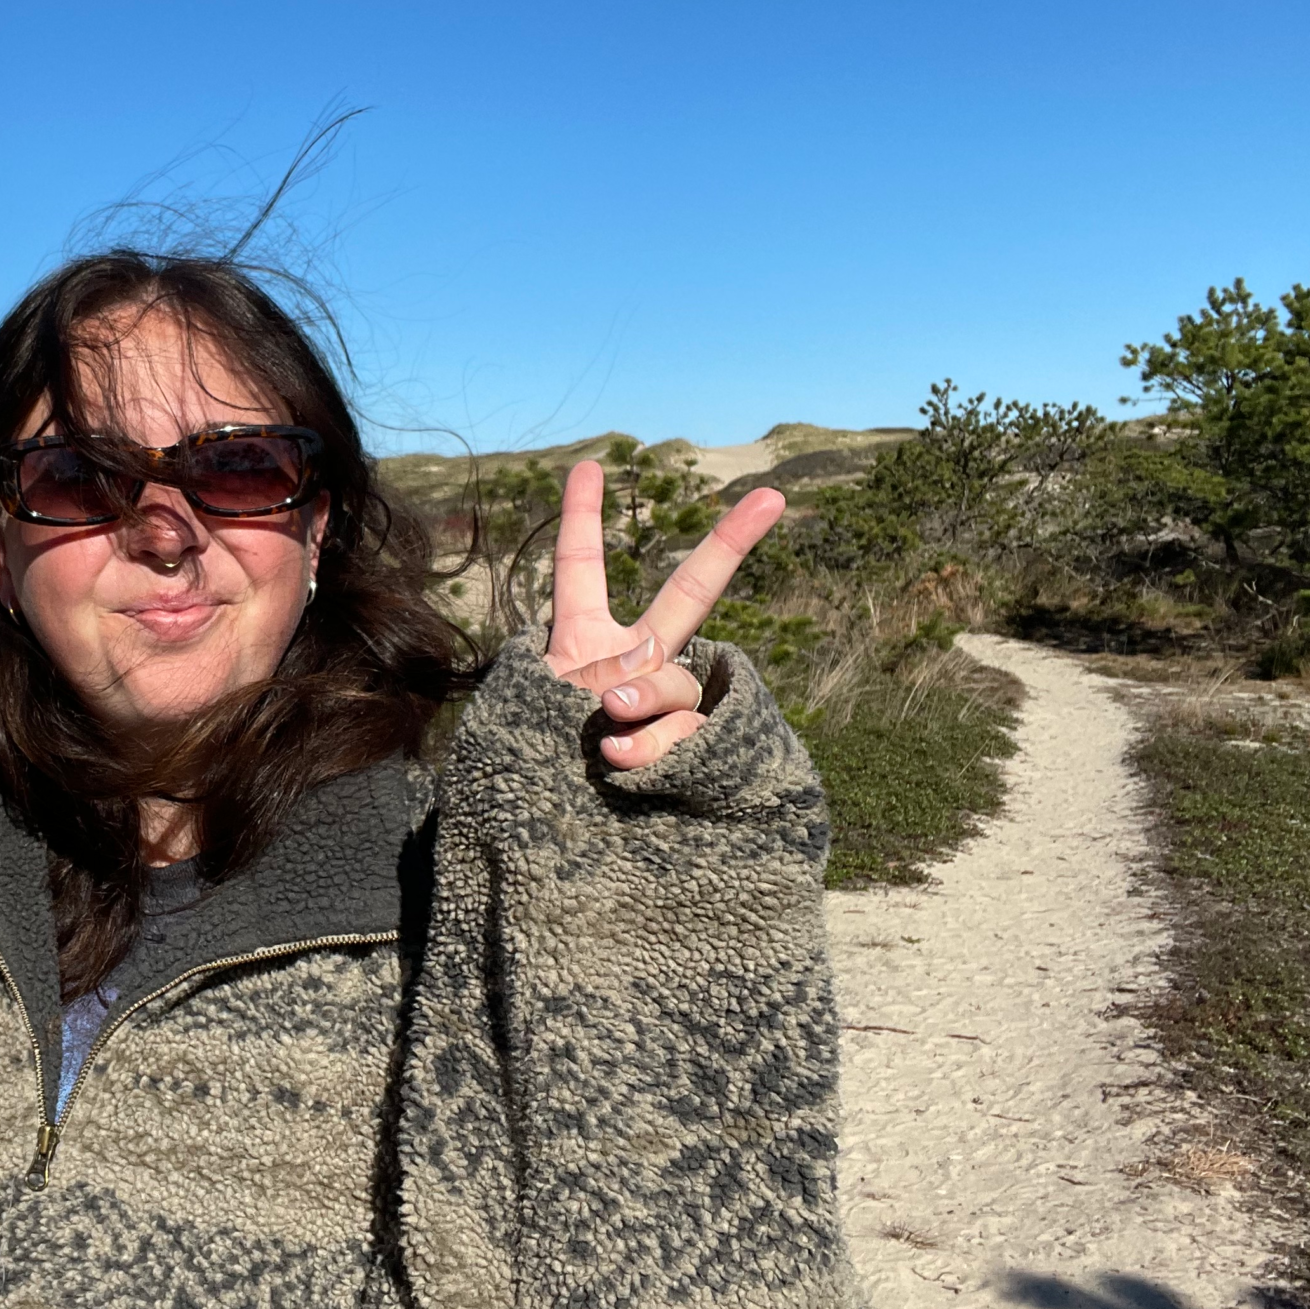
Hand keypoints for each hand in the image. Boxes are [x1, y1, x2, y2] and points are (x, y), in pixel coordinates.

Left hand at [543, 460, 784, 769]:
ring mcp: (665, 706)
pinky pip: (686, 737)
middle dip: (730, 544)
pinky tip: (618, 763)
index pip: (580, 571)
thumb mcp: (539, 717)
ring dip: (643, 698)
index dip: (581, 518)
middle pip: (689, 595)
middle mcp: (634, 663)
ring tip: (607, 726)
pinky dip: (650, 749)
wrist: (560, 843)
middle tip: (773, 497)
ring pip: (676, 684)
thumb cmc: (536, 768)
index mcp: (582, 642)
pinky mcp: (690, 752)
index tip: (586, 465)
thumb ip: (583, 692)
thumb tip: (624, 702)